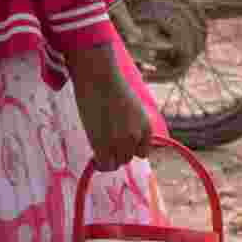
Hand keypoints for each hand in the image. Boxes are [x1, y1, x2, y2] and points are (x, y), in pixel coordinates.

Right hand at [66, 43, 152, 171]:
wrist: (99, 77)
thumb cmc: (111, 86)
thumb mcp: (132, 107)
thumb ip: (132, 124)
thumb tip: (124, 139)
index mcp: (147, 127)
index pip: (142, 152)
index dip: (130, 148)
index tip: (119, 144)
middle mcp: (136, 136)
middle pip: (128, 157)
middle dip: (118, 151)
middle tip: (105, 141)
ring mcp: (120, 142)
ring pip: (116, 162)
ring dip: (108, 156)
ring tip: (99, 144)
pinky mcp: (103, 144)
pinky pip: (104, 164)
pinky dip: (100, 163)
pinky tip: (95, 155)